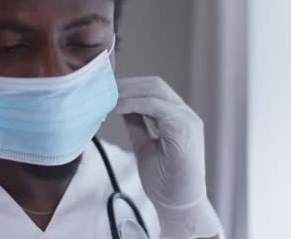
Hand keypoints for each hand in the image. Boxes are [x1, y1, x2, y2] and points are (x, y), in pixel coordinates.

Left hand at [116, 77, 220, 238]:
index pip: (154, 89)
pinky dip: (134, 103)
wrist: (180, 206)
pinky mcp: (184, 128)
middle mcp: (186, 114)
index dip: (130, 86)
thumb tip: (122, 106)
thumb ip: (138, 125)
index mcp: (179, 118)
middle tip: (103, 91)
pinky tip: (118, 108)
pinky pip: (156, 106)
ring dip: (128, 92)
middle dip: (127, 85)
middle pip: (155, 85)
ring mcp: (187, 120)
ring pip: (156, 91)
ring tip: (107, 98)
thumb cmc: (166, 182)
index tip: (107, 91)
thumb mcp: (146, 146)